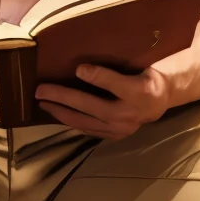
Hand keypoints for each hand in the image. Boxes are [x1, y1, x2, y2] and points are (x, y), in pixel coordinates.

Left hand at [35, 62, 172, 139]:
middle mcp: (129, 114)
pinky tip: (58, 114)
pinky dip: (71, 121)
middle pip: (90, 106)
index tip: (78, 68)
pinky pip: (88, 129)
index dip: (96, 76)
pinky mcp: (114, 136)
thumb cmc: (144, 77)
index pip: (114, 84)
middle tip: (40, 90)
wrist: (159, 101)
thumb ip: (112, 67)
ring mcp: (120, 129)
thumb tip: (80, 68)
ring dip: (61, 112)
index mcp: (139, 92)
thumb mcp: (136, 64)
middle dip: (62, 97)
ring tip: (43, 103)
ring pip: (85, 121)